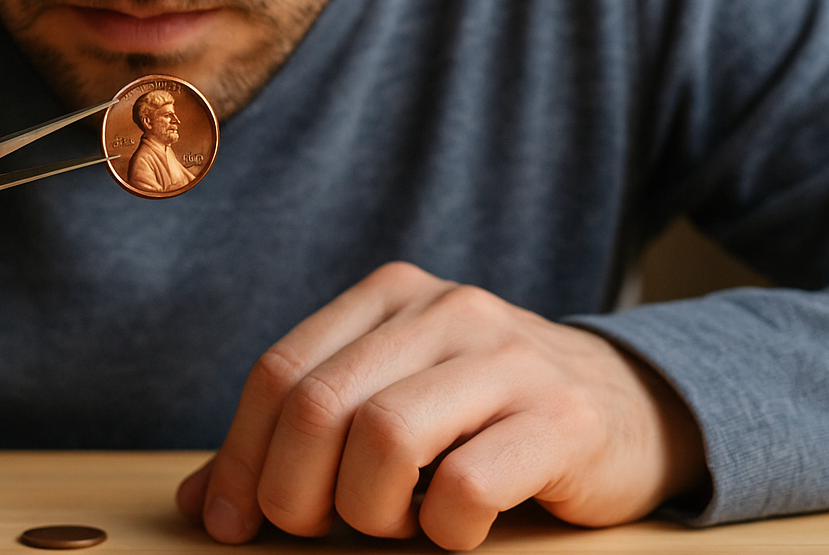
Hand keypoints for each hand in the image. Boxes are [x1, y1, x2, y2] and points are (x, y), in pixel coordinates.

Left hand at [176, 262, 706, 549]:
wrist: (629, 406)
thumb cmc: (486, 418)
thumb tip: (200, 503)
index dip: (238, 457)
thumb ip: (301, 441)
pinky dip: (443, 530)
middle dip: (292, 492)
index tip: (229, 522)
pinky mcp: (561, 418)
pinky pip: (465, 486)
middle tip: (315, 529)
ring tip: (396, 522)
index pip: (279, 372)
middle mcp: (445, 310)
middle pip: (318, 404)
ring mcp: (506, 358)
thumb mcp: (391, 405)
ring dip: (369, 509)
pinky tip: (456, 529)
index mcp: (391, 297)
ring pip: (383, 438)